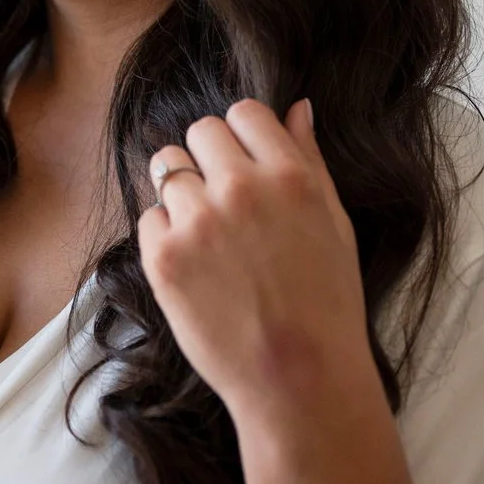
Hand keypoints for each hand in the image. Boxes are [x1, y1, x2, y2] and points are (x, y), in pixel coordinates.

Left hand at [137, 97, 372, 427]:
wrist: (297, 376)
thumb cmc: (325, 302)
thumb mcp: (334, 225)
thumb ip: (309, 160)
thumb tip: (296, 108)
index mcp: (290, 177)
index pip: (243, 112)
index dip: (242, 136)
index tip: (245, 163)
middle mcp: (240, 190)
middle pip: (198, 132)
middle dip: (208, 158)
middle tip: (226, 201)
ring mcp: (196, 222)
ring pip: (166, 169)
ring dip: (182, 193)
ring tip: (210, 236)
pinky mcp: (161, 256)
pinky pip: (148, 217)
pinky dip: (165, 235)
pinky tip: (196, 266)